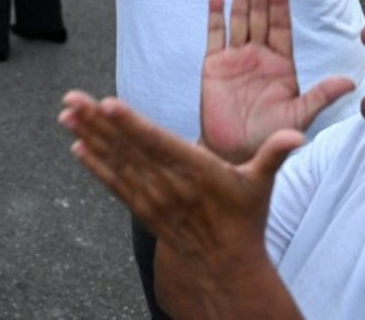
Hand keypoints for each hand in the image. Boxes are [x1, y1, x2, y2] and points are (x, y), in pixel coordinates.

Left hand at [60, 90, 300, 268]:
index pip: (158, 143)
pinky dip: (94, 166)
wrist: (226, 265)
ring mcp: (152, 198)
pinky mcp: (142, 210)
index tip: (108, 105)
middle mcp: (169, 185)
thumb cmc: (244, 219)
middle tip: (71, 98)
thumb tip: (299, 136)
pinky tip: (77, 147)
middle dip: (97, 122)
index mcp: (196, 172)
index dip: (132, 124)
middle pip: (127, 147)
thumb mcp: (261, 185)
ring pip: (115, 162)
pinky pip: (113, 185)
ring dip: (89, 136)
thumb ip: (274, 155)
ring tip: (66, 114)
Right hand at [199, 0, 354, 163]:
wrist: (239, 154)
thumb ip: (321, 96)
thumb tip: (350, 81)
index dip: (279, 3)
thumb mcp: (300, 115)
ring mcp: (236, 58)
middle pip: (260, 14)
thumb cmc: (272, 136)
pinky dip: (216, 15)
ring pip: (239, 18)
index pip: (281, 25)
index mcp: (282, 63)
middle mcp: (260, 55)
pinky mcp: (214, 66)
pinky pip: (215, 35)